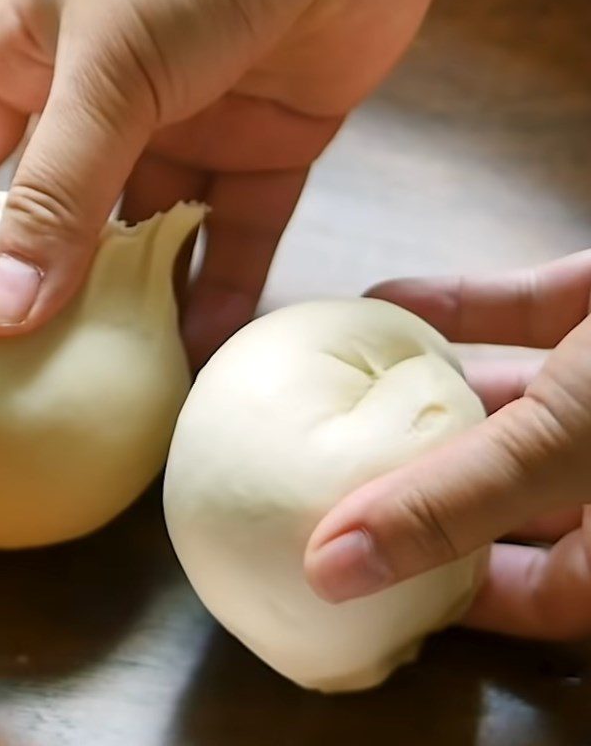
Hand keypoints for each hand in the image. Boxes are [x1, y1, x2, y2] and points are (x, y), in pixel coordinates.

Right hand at [0, 0, 445, 365]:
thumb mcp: (109, 64)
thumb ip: (60, 188)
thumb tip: (1, 310)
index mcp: (36, 61)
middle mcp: (106, 104)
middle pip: (56, 219)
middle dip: (42, 295)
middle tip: (26, 378)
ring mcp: (190, 130)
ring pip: (153, 240)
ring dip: (141, 310)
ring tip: (124, 387)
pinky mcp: (268, 150)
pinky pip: (238, 236)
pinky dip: (225, 291)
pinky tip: (206, 350)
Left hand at [304, 251, 590, 639]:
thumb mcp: (563, 445)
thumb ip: (452, 507)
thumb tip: (329, 572)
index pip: (534, 589)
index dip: (449, 585)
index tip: (360, 564)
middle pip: (503, 491)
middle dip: (419, 475)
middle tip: (326, 471)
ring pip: (503, 399)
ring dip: (419, 386)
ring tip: (330, 387)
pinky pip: (519, 313)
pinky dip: (454, 308)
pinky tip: (380, 300)